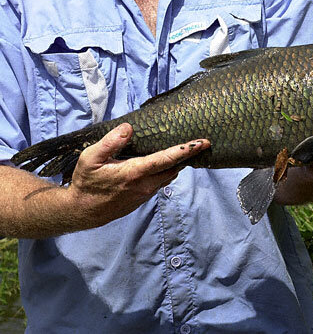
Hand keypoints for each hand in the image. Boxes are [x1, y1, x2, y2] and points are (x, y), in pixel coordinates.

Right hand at [65, 123, 209, 226]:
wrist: (83, 211)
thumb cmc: (86, 182)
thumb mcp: (91, 158)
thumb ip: (110, 142)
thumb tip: (129, 128)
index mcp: (135, 172)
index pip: (167, 159)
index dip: (187, 150)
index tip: (204, 142)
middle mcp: (145, 184)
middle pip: (175, 168)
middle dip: (188, 156)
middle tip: (199, 142)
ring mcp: (146, 193)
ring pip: (169, 176)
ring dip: (178, 164)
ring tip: (185, 151)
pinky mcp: (143, 198)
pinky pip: (162, 183)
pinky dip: (168, 172)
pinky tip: (165, 164)